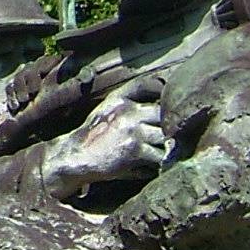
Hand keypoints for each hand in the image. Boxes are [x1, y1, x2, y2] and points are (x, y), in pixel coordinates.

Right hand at [44, 93, 166, 198]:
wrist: (75, 157)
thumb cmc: (93, 136)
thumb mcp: (105, 111)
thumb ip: (127, 105)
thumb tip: (157, 106)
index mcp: (119, 99)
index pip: (145, 85)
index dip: (159, 88)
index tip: (167, 99)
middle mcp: (128, 111)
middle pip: (163, 112)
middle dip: (170, 123)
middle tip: (174, 133)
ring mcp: (133, 130)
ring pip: (165, 135)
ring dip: (168, 145)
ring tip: (168, 151)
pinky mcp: (135, 150)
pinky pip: (159, 155)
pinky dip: (160, 162)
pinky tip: (155, 165)